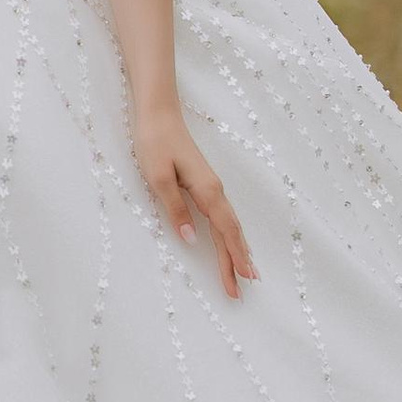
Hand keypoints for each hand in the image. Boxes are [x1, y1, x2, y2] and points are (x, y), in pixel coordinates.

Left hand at [133, 110, 256, 300]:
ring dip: (237, 249)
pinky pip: (222, 215)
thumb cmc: (155, 142)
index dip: (234, 258)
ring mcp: (211, 186)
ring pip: (229, 224)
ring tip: (246, 272)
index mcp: (207, 191)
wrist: (157, 112)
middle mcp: (215, 190)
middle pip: (231, 232)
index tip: (243, 281)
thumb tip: (192, 240)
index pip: (225, 232)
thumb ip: (175, 210)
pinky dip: (229, 233)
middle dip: (238, 261)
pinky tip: (231, 241)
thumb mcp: (159, 178)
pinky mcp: (204, 183)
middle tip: (243, 290)